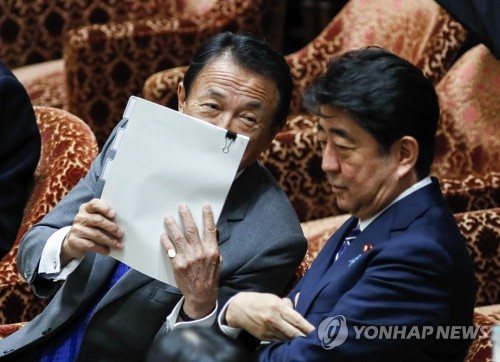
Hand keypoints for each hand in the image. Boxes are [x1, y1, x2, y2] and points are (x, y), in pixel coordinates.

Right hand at [61, 199, 123, 264]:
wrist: (75, 242)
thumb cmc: (92, 228)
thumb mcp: (97, 219)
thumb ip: (106, 217)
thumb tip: (122, 223)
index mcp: (87, 208)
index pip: (94, 204)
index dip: (104, 208)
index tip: (113, 214)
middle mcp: (80, 217)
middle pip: (97, 220)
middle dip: (111, 227)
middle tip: (121, 233)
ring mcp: (76, 229)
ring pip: (96, 234)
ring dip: (109, 240)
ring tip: (118, 245)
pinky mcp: (74, 241)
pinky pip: (91, 245)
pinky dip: (101, 248)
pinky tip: (108, 250)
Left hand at [161, 203, 220, 318]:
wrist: (201, 295)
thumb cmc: (210, 276)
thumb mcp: (218, 261)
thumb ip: (214, 246)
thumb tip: (213, 232)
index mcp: (212, 250)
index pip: (210, 229)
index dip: (208, 216)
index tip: (205, 206)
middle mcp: (200, 252)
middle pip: (192, 229)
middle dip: (186, 216)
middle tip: (182, 206)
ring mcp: (188, 258)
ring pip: (178, 237)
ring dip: (172, 225)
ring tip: (167, 217)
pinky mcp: (178, 265)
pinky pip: (170, 249)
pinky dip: (166, 241)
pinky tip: (163, 235)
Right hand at [226, 292, 314, 341]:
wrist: (239, 308)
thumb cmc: (259, 301)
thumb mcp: (273, 298)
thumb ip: (287, 304)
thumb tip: (299, 305)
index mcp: (277, 307)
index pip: (296, 319)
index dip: (307, 327)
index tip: (316, 332)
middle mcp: (273, 319)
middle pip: (293, 332)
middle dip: (304, 337)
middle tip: (314, 340)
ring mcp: (268, 330)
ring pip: (286, 338)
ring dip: (295, 340)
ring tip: (304, 340)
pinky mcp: (264, 337)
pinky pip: (278, 341)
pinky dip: (286, 341)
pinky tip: (291, 340)